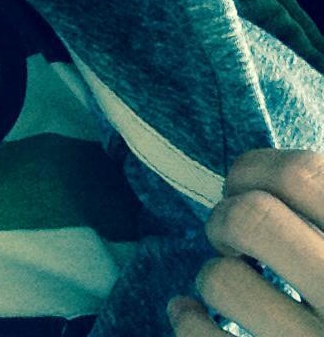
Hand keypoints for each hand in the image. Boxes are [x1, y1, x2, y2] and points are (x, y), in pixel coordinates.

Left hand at [167, 149, 323, 335]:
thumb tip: (276, 172)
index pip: (301, 173)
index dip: (254, 168)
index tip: (245, 183)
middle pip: (251, 217)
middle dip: (224, 217)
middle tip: (232, 236)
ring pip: (222, 279)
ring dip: (212, 274)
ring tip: (231, 283)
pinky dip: (187, 320)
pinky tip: (192, 314)